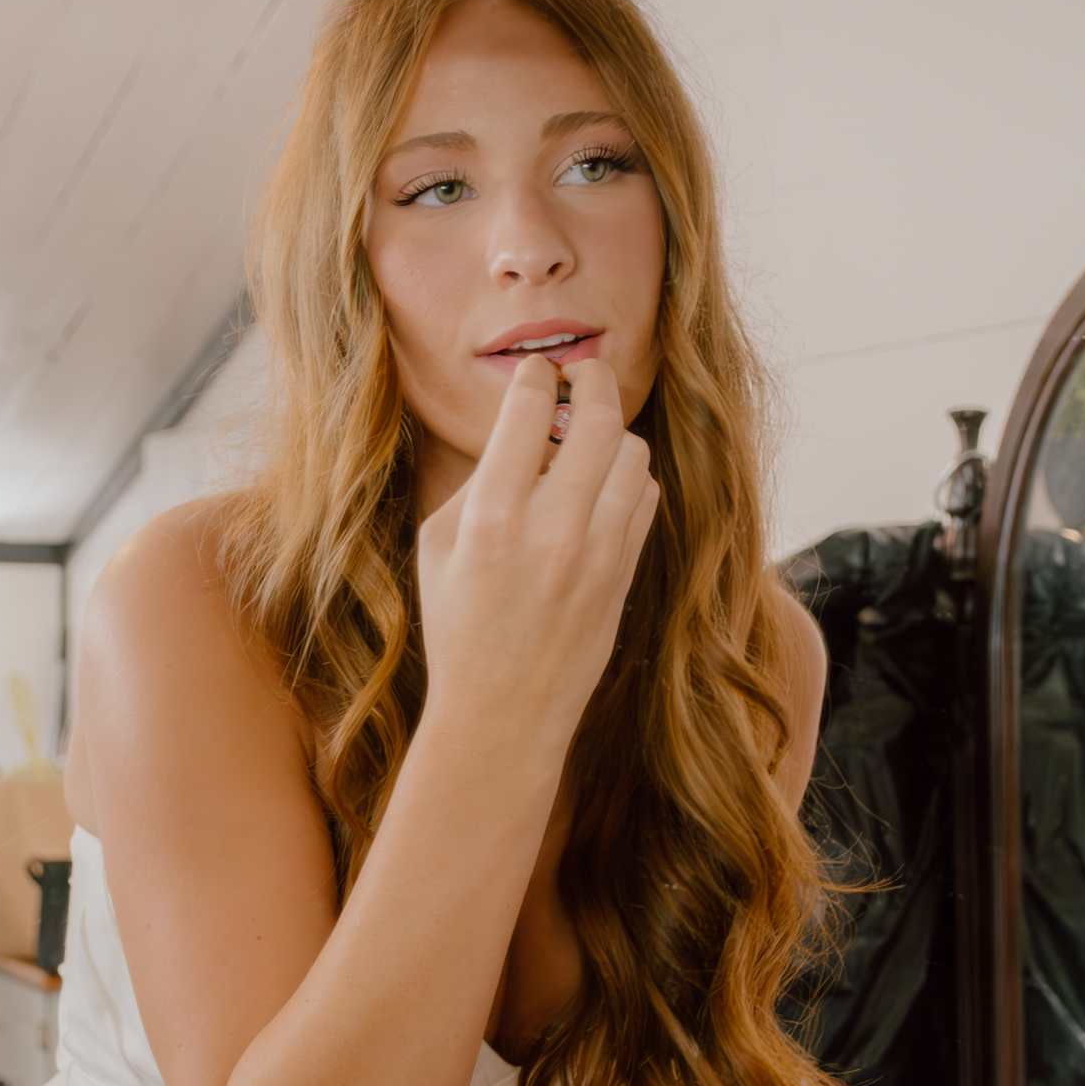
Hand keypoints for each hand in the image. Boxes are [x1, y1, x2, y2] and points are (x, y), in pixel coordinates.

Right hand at [416, 356, 657, 747]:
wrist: (502, 713)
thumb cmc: (457, 626)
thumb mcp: (439, 545)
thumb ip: (479, 482)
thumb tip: (521, 431)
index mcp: (491, 518)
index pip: (530, 409)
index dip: (537, 375)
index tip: (537, 371)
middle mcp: (551, 530)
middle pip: (600, 419)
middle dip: (593, 380)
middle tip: (583, 374)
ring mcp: (597, 554)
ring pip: (634, 454)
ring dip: (613, 433)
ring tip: (589, 438)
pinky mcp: (625, 574)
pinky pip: (645, 496)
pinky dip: (628, 477)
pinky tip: (603, 485)